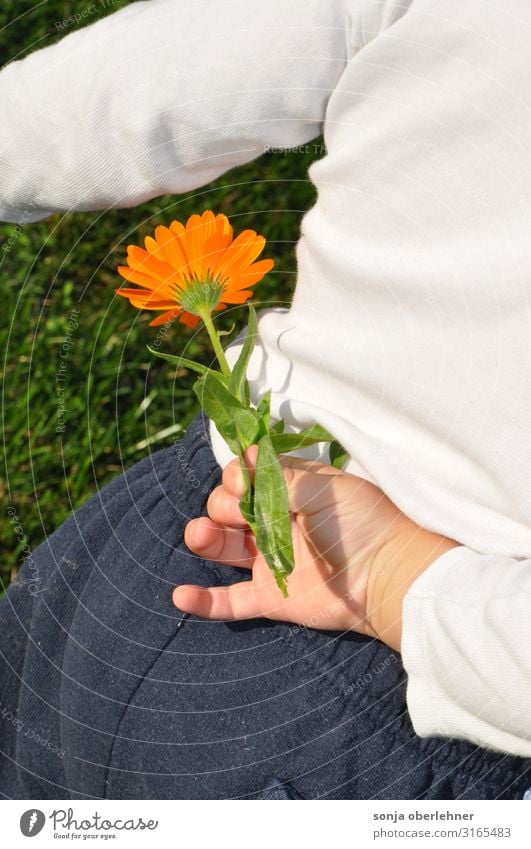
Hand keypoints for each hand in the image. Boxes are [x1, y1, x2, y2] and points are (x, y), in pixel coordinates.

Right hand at [172, 448, 458, 649]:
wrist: (387, 575)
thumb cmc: (360, 522)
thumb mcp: (322, 486)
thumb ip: (278, 474)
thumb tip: (245, 453)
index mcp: (290, 492)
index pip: (247, 478)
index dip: (237, 477)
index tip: (243, 478)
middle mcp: (277, 524)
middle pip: (228, 509)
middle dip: (222, 505)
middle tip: (238, 510)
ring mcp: (272, 561)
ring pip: (223, 548)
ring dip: (205, 538)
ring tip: (201, 535)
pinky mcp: (272, 597)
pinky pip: (231, 602)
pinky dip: (204, 601)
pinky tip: (181, 594)